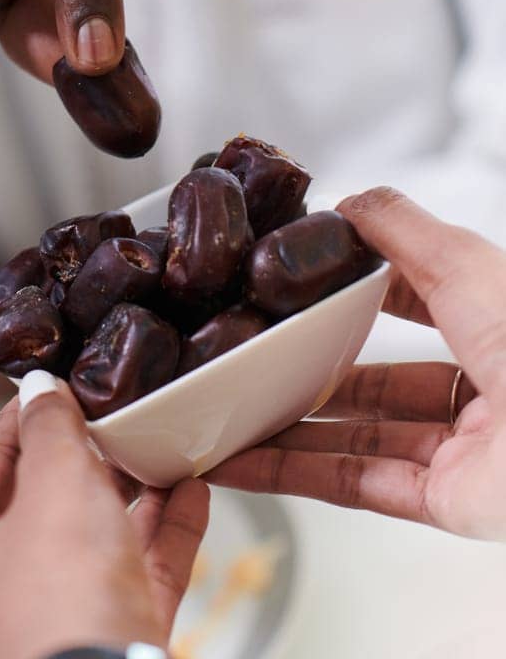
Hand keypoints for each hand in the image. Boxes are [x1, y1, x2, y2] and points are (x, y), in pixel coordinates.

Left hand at [0, 375, 208, 658]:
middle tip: (116, 415)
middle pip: (45, 503)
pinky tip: (193, 495)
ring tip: (163, 449)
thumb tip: (41, 389)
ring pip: (97, 540)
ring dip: (134, 494)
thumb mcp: (54, 483)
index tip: (53, 388)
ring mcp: (55, 621)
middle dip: (88, 458)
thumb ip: (50, 428)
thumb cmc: (58, 602)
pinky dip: (166, 535)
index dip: (26, 419)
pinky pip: (140, 576)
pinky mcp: (108, 643)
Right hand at [207, 188, 505, 540]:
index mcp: (492, 323)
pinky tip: (242, 459)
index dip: (356, 290)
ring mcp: (463, 450)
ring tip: (222, 407)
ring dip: (287, 423)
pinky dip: (293, 474)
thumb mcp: (465, 262)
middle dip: (310, 366)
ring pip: (358, 433)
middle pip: (377, 377)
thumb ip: (401, 228)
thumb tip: (345, 198)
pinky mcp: (445, 503)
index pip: (415, 300)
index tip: (297, 283)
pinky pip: (358, 484)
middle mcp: (480, 388)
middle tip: (246, 352)